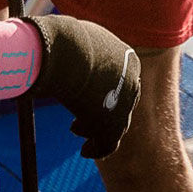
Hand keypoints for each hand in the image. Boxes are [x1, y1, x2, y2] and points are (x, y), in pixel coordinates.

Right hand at [24, 15, 139, 159]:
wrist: (67, 52)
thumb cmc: (65, 41)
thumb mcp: (76, 40)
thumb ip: (77, 49)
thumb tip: (61, 44)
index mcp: (128, 59)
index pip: (122, 80)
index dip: (105, 90)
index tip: (88, 95)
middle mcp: (131, 81)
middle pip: (121, 103)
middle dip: (103, 111)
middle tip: (82, 117)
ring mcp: (124, 103)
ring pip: (116, 124)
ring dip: (95, 129)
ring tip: (75, 128)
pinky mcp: (113, 123)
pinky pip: (108, 142)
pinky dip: (97, 148)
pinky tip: (85, 151)